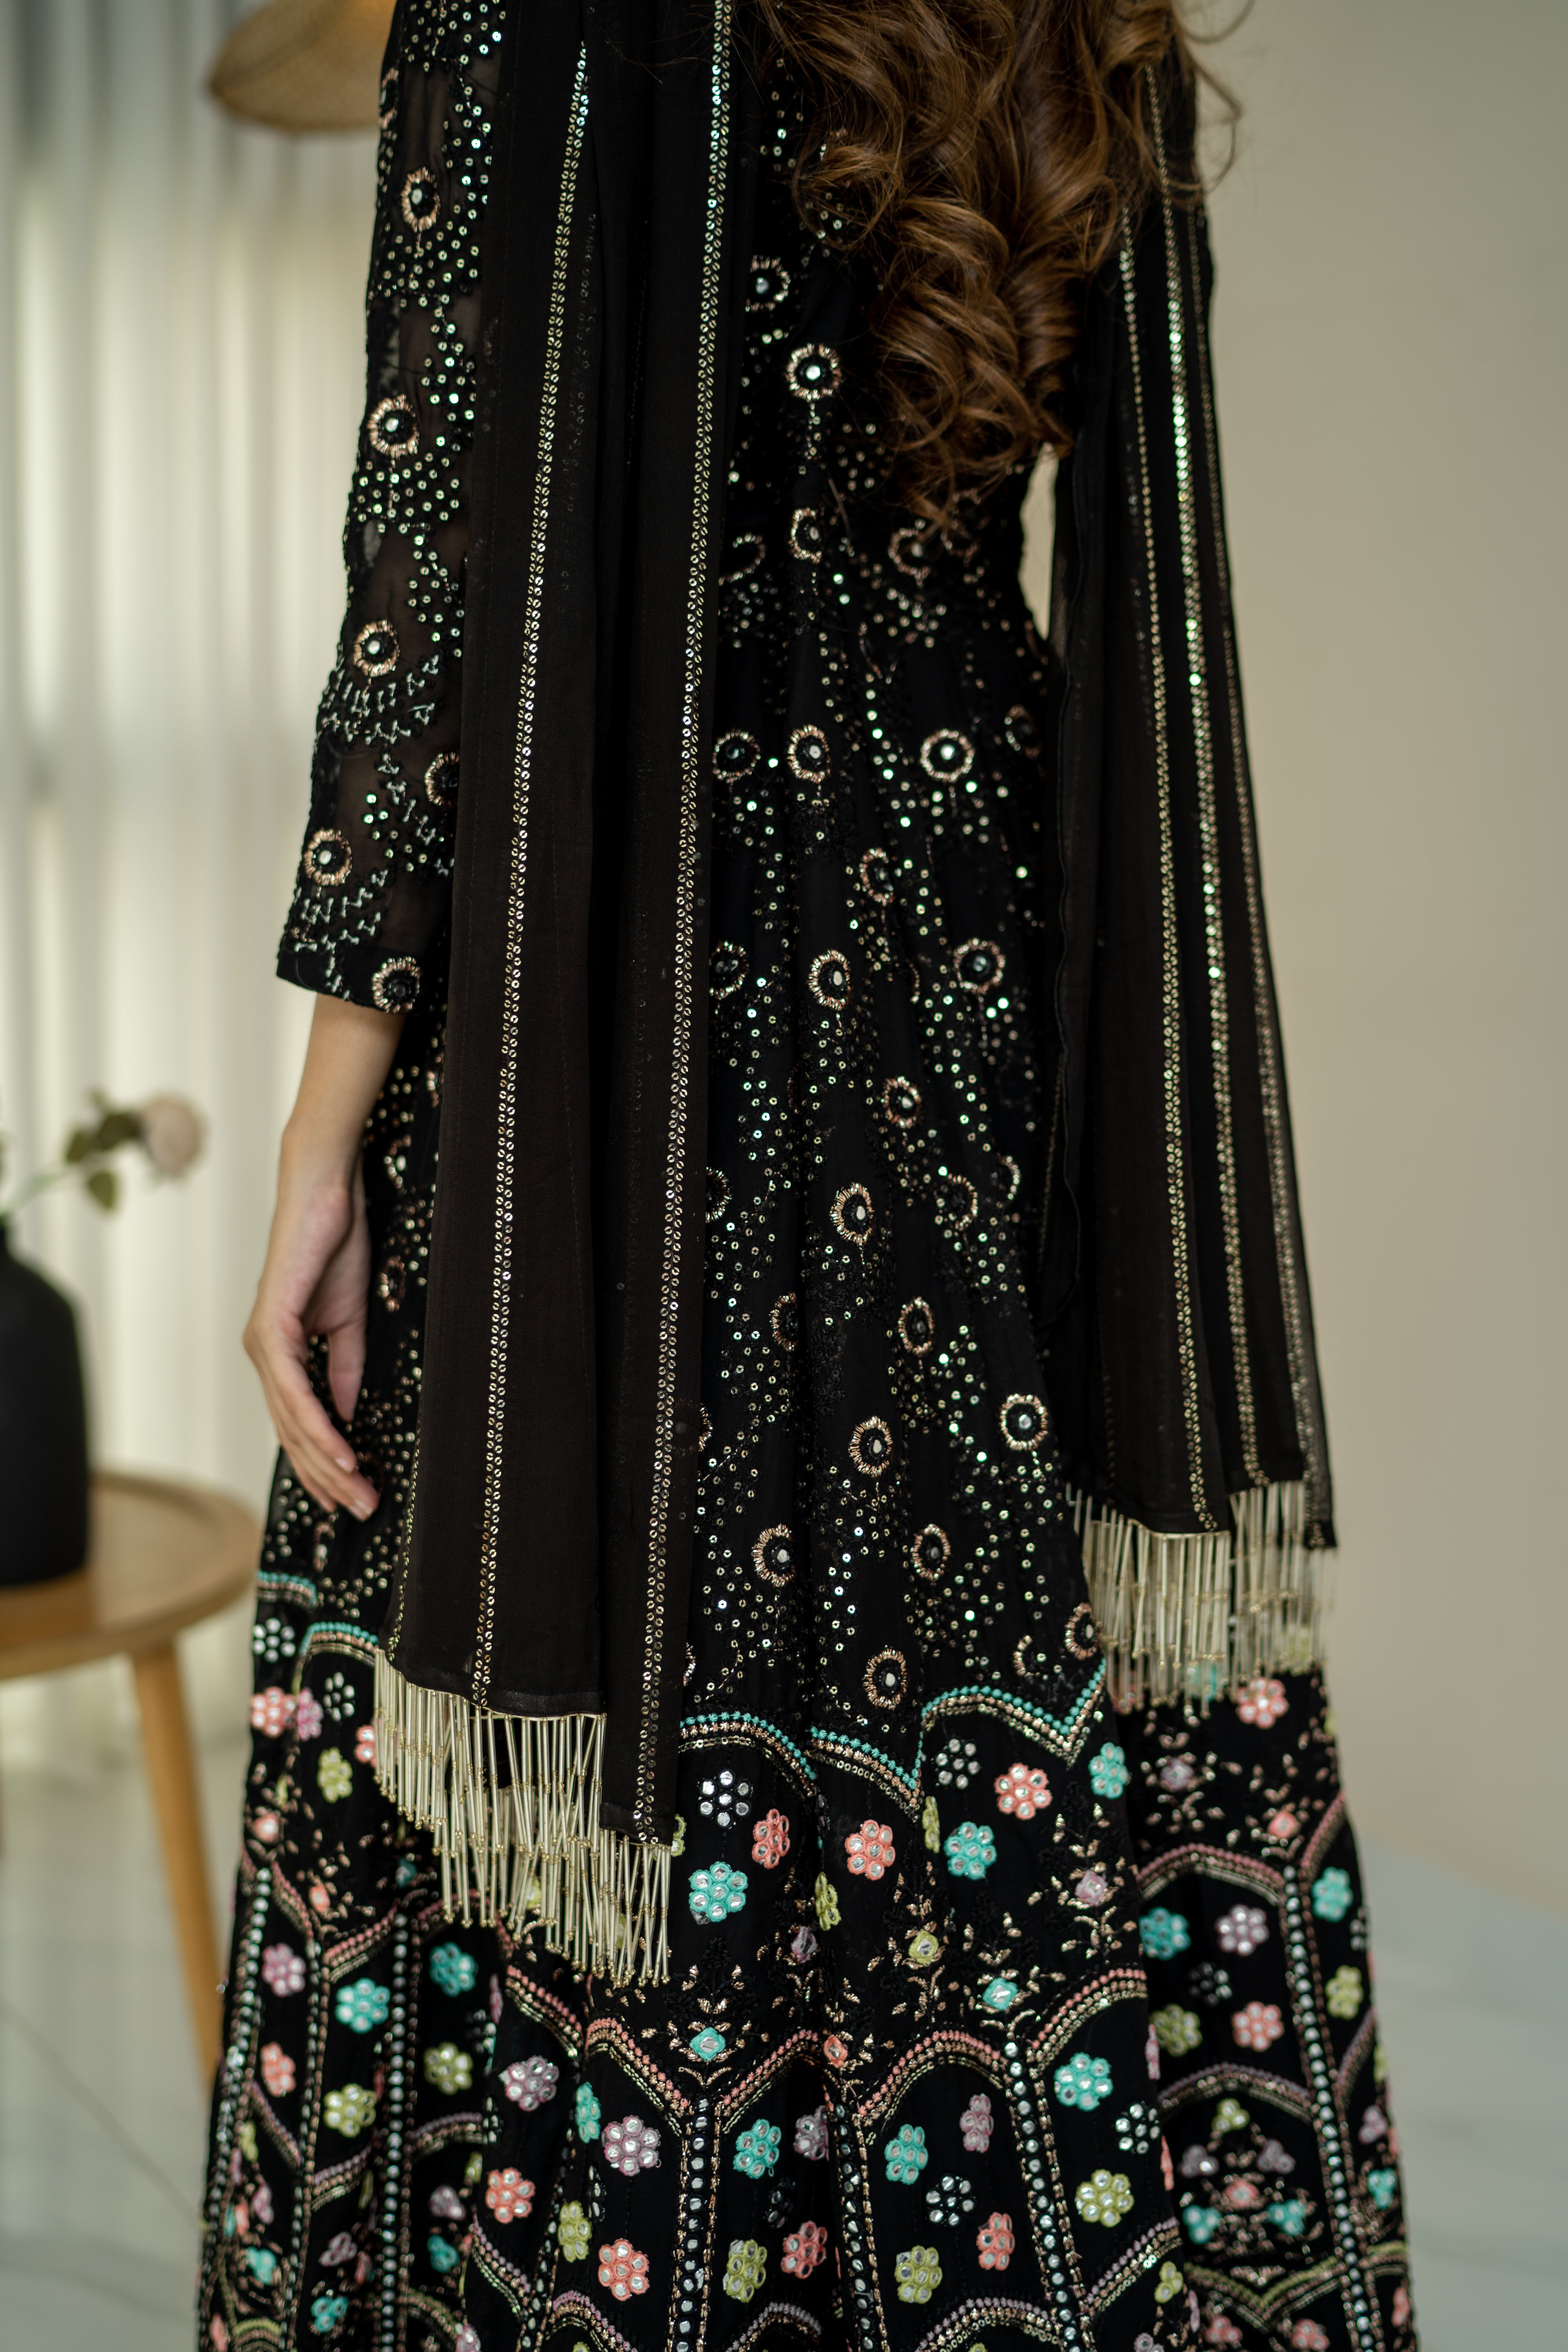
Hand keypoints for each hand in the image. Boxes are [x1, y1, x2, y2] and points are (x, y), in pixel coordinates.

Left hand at [245, 1147, 376, 1517]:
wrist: (325, 1195)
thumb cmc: (336, 1248)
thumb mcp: (349, 1321)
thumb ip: (344, 1369)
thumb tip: (348, 1417)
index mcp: (280, 1352)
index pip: (298, 1423)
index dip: (322, 1464)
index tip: (351, 1495)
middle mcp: (263, 1353)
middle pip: (290, 1433)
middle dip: (326, 1477)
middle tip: (361, 1508)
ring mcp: (262, 1342)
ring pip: (289, 1420)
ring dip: (325, 1461)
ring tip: (356, 1491)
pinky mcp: (270, 1327)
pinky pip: (293, 1389)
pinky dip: (316, 1424)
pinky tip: (340, 1451)